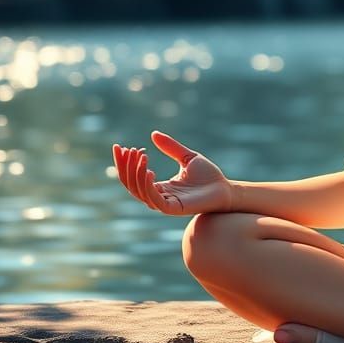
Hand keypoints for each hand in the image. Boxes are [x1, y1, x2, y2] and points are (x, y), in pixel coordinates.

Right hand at [112, 130, 233, 215]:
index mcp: (159, 186)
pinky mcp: (172, 208)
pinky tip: (149, 171)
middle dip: (126, 167)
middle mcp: (158, 196)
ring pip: (139, 191)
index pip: (133, 176)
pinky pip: (153, 199)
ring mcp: (163, 203)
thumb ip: (171, 147)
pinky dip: (147, 186)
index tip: (119, 147)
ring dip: (136, 173)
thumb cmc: (208, 175)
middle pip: (131, 184)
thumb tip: (153, 134)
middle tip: (128, 149)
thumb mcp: (187, 157)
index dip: (124, 163)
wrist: (224, 188)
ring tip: (141, 155)